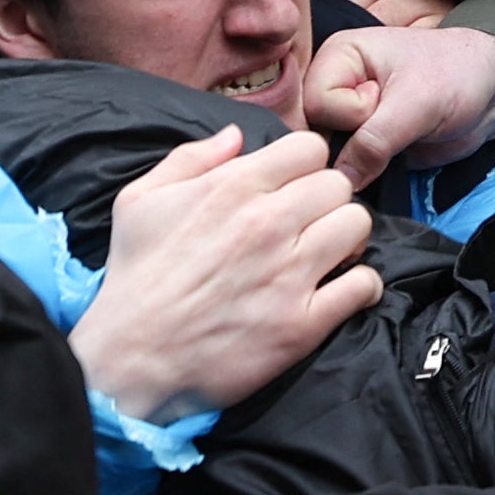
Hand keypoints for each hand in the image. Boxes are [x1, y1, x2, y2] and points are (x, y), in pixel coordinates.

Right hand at [69, 126, 381, 419]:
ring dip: (347, 238)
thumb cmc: (134, 278)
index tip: (293, 186)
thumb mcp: (139, 200)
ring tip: (327, 254)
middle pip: (338, 185)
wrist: (130, 359)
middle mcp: (268, 223)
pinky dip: (360, 287)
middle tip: (310, 223)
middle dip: (326, 200)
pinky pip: (363, 286)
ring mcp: (290, 274)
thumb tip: (236, 135)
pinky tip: (340, 292)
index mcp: (233, 187)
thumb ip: (190, 158)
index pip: (309, 148)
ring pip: (358, 226)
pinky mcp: (303, 323)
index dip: (304, 165)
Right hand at [305, 26, 494, 188]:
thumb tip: (341, 180)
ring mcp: (347, 116)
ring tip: (394, 145)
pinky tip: (387, 164)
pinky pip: (347, 167)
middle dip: (350, 142)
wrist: (491, 92)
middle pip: (314, 130)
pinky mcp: (363, 142)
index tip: (385, 102)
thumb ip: (376, 141)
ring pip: (329, 153)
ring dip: (358, 163)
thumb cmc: (456, 76)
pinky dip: (364, 174)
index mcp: (338, 56)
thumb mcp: (417, 105)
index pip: (315, 103)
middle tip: (390, 130)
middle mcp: (334, 84)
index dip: (349, 114)